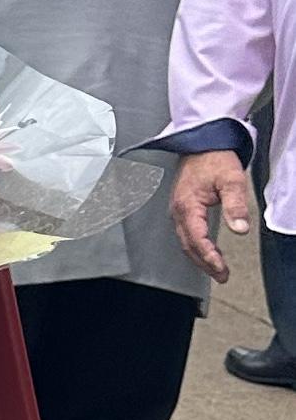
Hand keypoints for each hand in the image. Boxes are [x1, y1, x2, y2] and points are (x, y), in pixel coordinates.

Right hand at [170, 148, 250, 282]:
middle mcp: (178, 209)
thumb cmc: (214, 159)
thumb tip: (240, 228)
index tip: (221, 269)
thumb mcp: (231, 180)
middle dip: (204, 263)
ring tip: (216, 269)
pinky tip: (207, 250)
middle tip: (221, 275)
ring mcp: (178, 209)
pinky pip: (185, 233)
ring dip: (200, 257)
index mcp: (187, 205)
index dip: (209, 257)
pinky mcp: (182, 207)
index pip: (197, 239)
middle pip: (188, 245)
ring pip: (185, 241)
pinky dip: (196, 246)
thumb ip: (236, 205)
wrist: (202, 143)